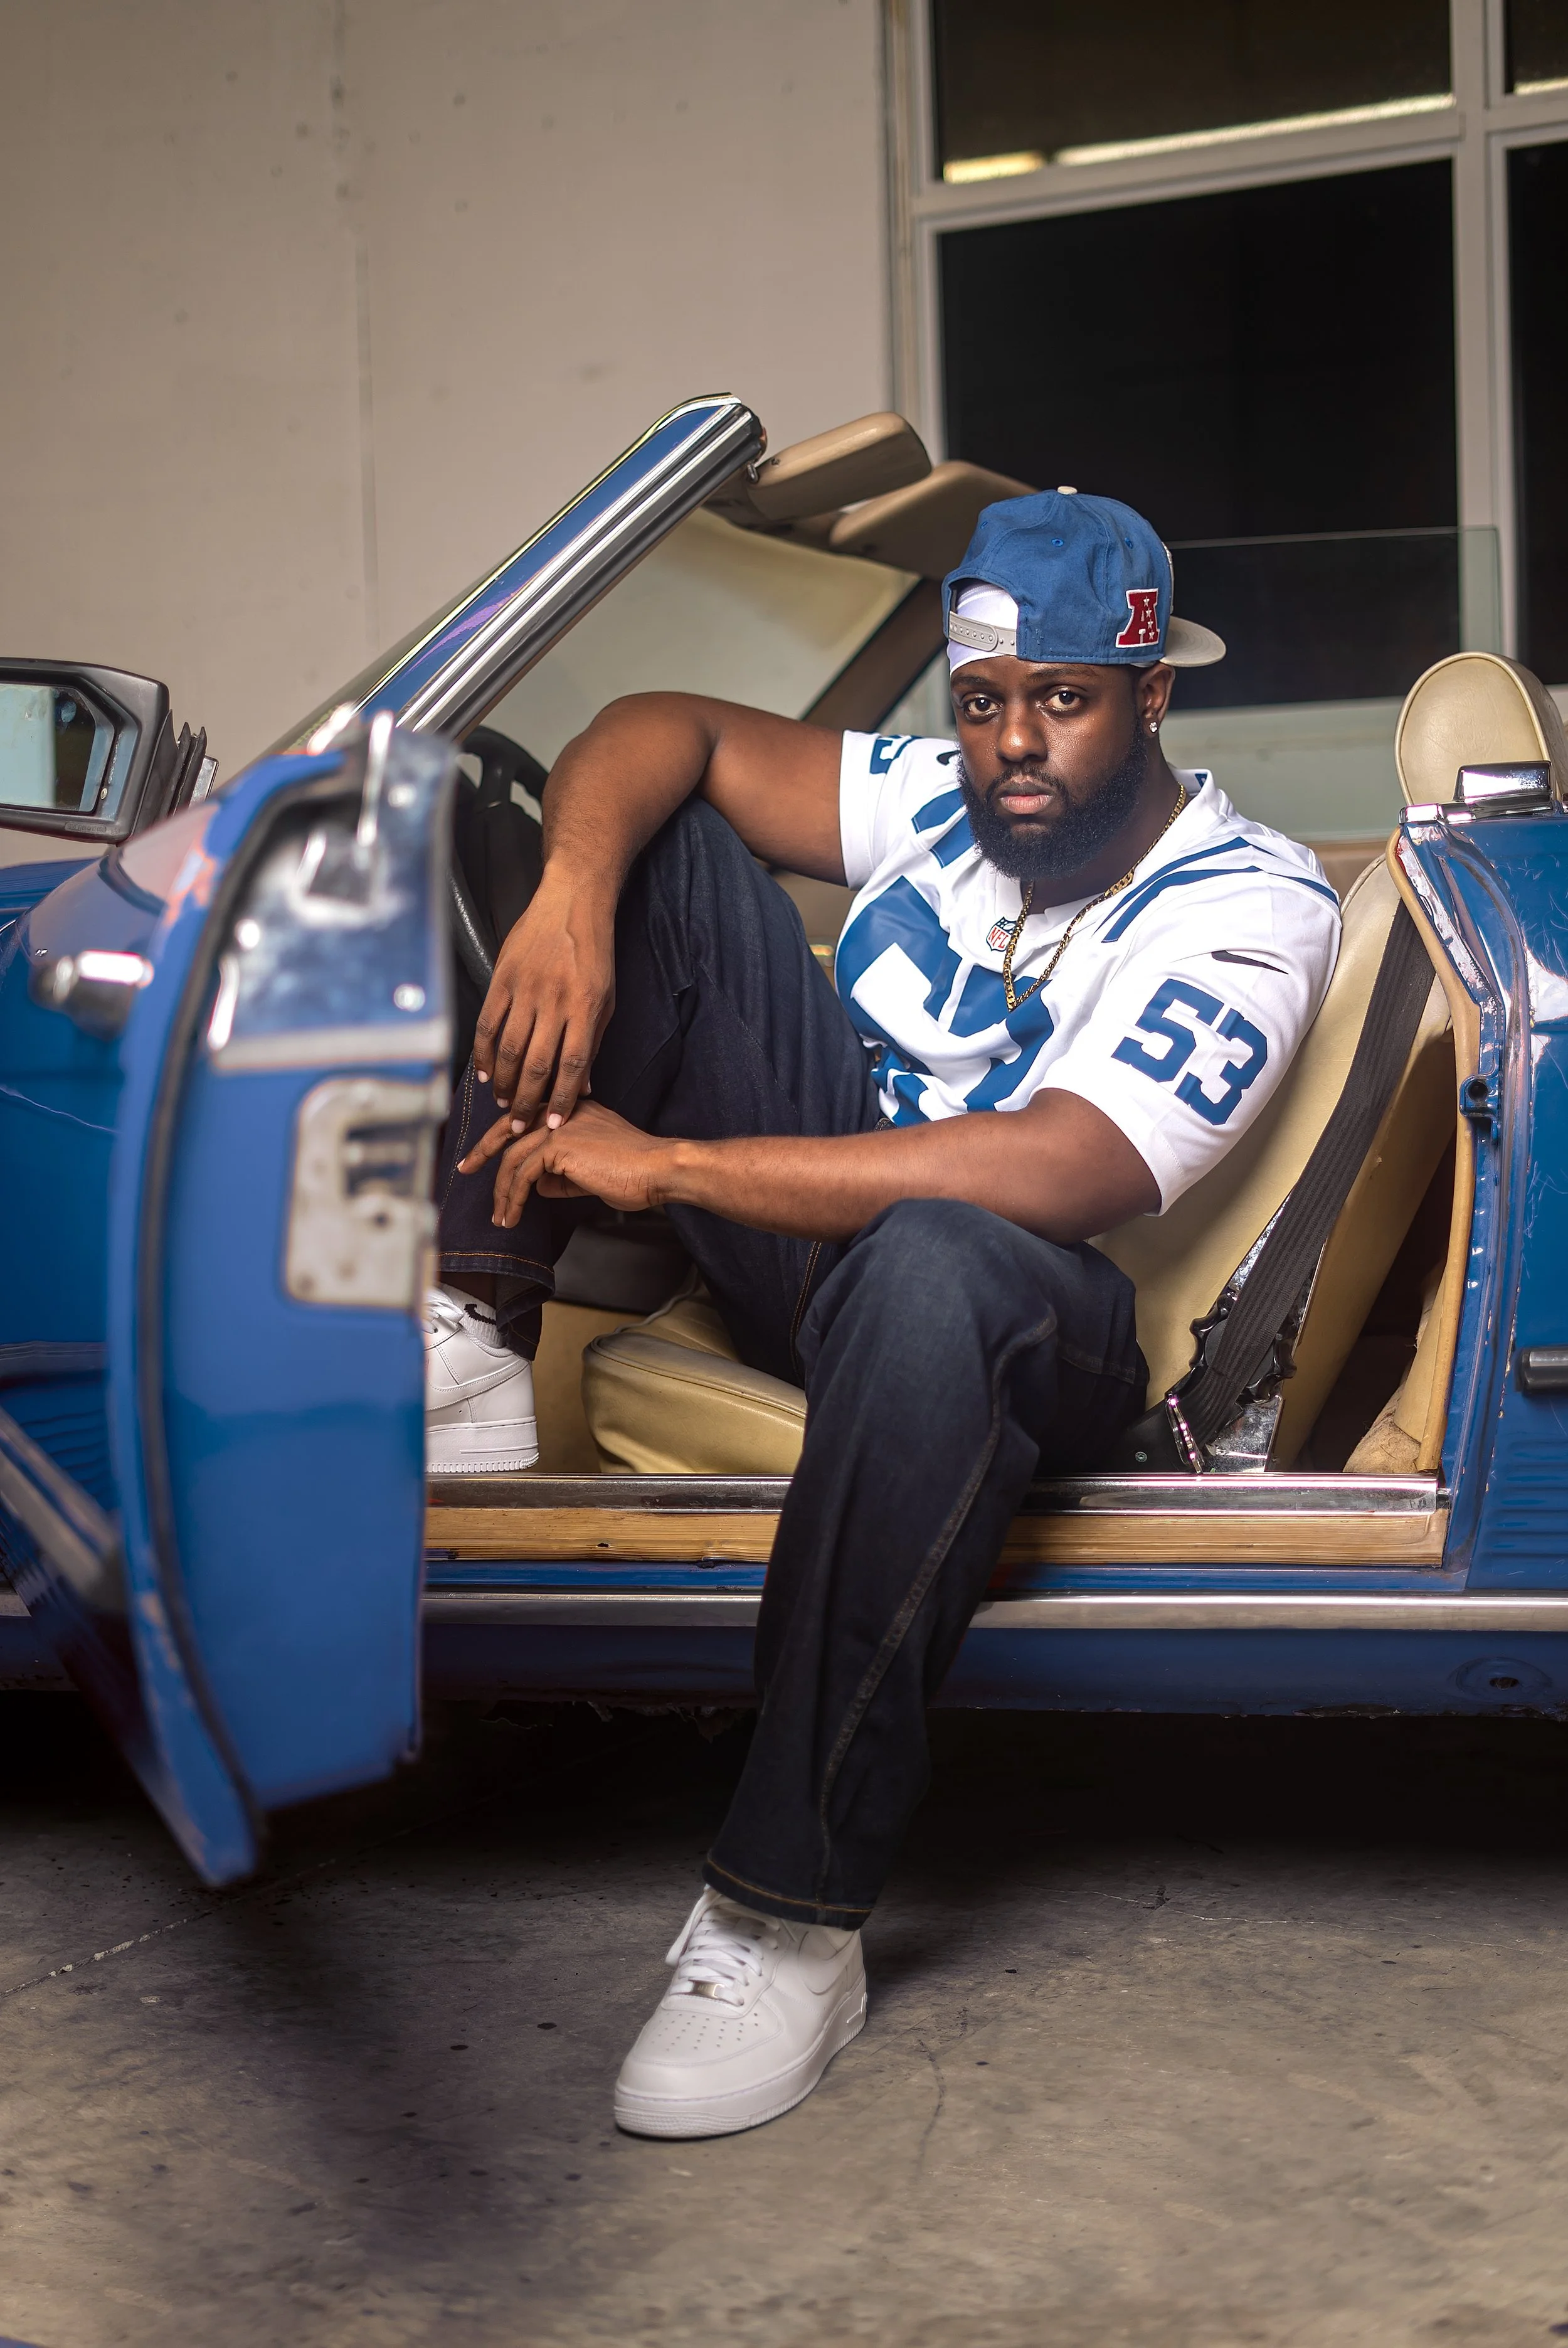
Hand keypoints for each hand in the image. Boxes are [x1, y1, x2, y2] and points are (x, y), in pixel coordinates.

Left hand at [458, 1100, 677, 1227]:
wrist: (658, 1169)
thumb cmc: (635, 1173)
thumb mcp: (591, 1172)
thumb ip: (563, 1173)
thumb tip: (538, 1186)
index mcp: (572, 1109)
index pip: (527, 1118)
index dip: (502, 1136)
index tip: (484, 1155)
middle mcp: (562, 1111)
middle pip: (509, 1127)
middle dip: (483, 1150)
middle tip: (465, 1169)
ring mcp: (560, 1125)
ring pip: (513, 1156)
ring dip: (502, 1190)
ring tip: (501, 1216)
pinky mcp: (559, 1145)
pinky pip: (523, 1173)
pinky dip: (514, 1197)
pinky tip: (514, 1214)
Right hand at [472, 865, 615, 1126]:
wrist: (572, 901)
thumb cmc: (594, 952)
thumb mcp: (606, 998)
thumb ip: (593, 1042)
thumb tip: (585, 1087)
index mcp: (586, 1007)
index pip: (572, 1066)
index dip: (560, 1099)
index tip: (551, 1125)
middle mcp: (555, 1001)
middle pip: (536, 1064)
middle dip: (527, 1101)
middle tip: (519, 1125)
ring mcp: (525, 989)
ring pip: (509, 1048)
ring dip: (505, 1083)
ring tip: (504, 1103)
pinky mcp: (502, 978)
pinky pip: (489, 1023)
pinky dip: (484, 1053)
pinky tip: (486, 1073)